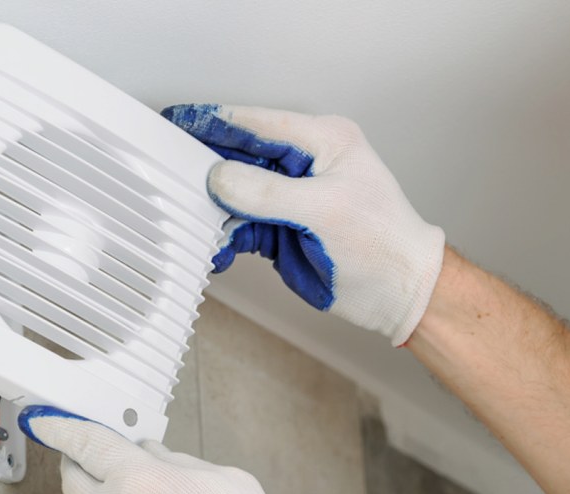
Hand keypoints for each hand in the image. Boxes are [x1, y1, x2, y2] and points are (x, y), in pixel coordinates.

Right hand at [163, 104, 444, 345]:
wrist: (398, 294)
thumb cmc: (382, 245)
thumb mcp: (323, 212)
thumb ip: (267, 193)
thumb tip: (220, 177)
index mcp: (322, 141)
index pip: (257, 124)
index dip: (214, 123)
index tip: (177, 123)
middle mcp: (302, 164)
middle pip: (239, 157)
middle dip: (206, 170)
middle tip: (171, 177)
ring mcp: (289, 197)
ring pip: (234, 194)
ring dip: (213, 211)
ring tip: (193, 224)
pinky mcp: (279, 228)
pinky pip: (240, 226)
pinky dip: (224, 239)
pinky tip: (217, 251)